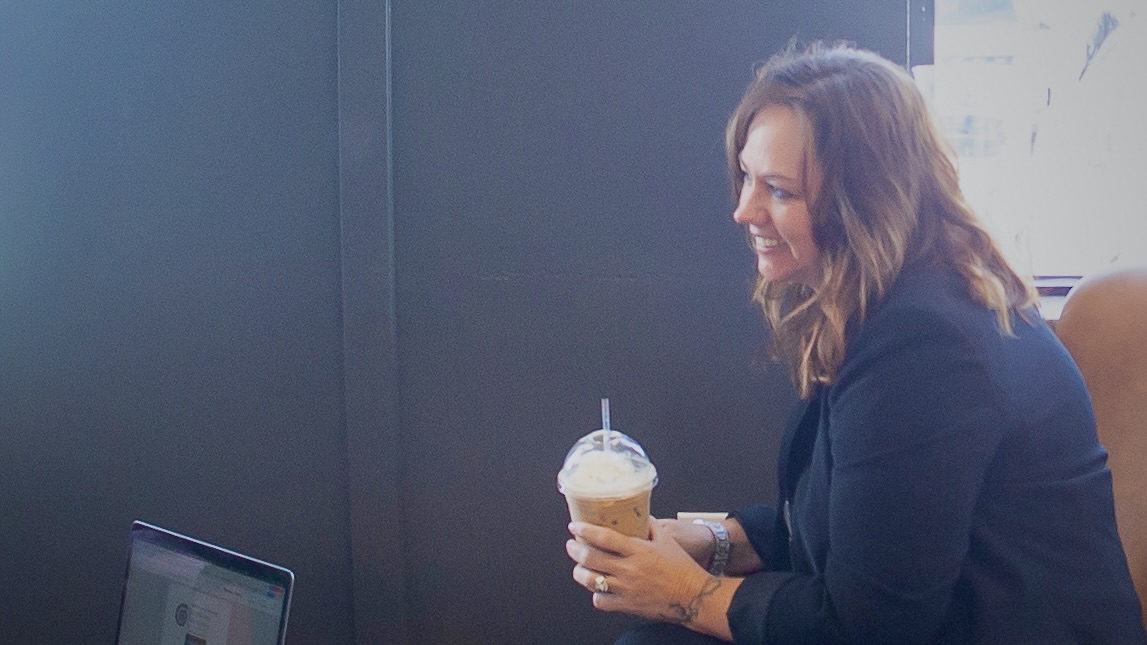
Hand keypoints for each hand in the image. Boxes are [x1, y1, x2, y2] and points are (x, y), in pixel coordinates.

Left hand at [566, 519, 735, 635]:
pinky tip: (597, 589)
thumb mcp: (667, 540)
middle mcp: (629, 569)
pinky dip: (596, 595)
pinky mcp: (628, 605)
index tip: (574, 526)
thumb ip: (651, 526)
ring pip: (591, 580)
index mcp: (638, 550)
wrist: (693, 596)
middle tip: (571, 545)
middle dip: (575, 550)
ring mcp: (626, 589)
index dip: (585, 531)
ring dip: (580, 573)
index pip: (604, 537)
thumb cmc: (682, 568)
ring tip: (579, 567)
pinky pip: (601, 602)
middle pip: (591, 558)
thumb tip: (639, 514)